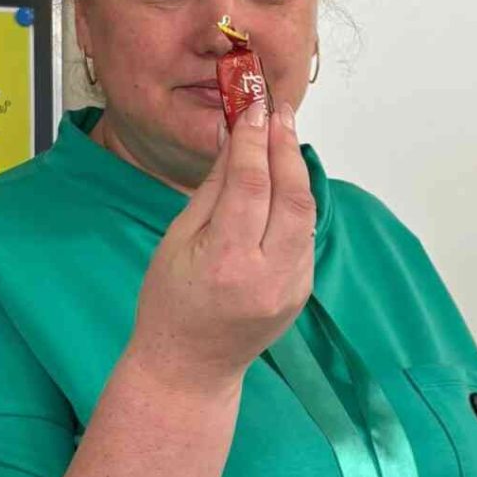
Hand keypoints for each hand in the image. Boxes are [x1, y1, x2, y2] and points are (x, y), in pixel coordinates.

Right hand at [127, 102, 315, 395]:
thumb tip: (235, 141)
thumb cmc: (168, 303)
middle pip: (292, 196)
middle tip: (278, 112)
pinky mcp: (302, 291)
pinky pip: (304, 235)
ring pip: (307, 214)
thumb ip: (213, 190)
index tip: (254, 109)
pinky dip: (296, 202)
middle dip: (286, 148)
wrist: (189, 367)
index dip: (255, 142)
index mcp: (228, 262)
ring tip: (284, 136)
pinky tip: (284, 179)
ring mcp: (292, 287)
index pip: (251, 186)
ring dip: (297, 171)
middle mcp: (269, 275)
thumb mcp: (178, 240)